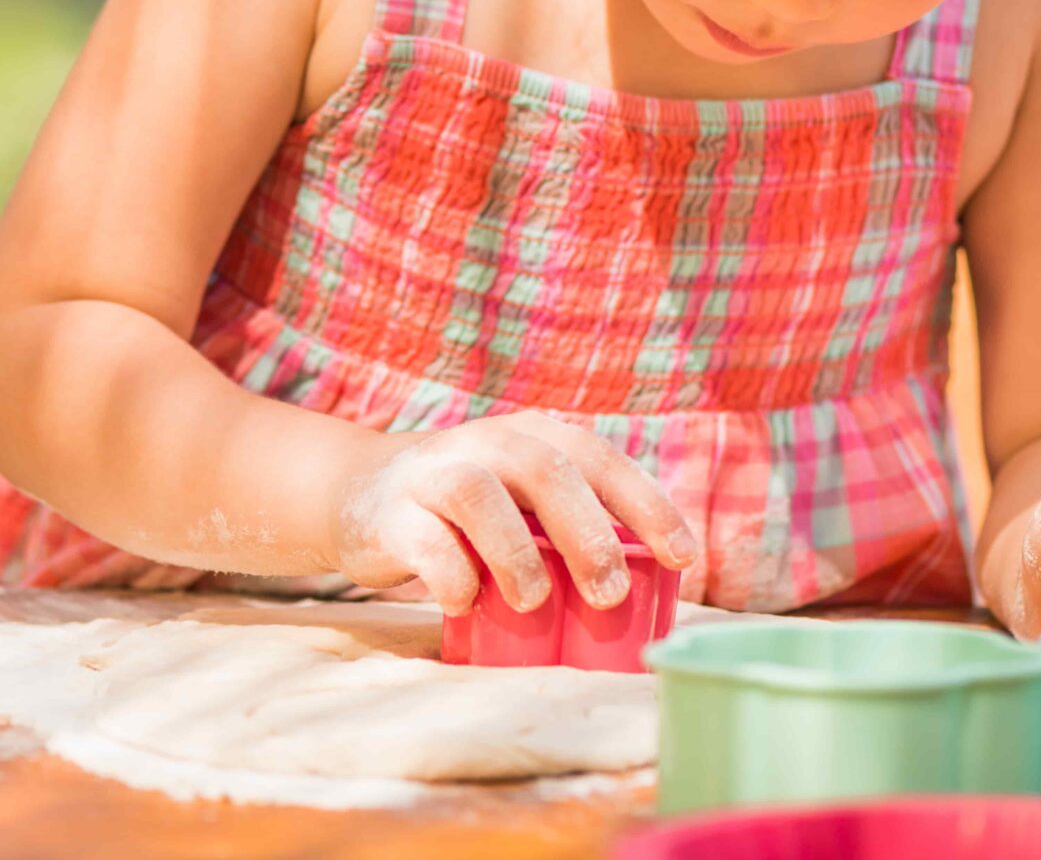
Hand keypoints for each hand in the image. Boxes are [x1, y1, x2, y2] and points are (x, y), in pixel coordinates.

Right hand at [326, 413, 698, 615]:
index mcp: (533, 438)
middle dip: (587, 533)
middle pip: (547, 470)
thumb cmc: (466, 515)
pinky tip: (465, 603)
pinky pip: (426, 539)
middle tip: (611, 594)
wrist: (355, 494)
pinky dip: (451, 574)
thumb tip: (647, 595)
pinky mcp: (391, 512)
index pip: (601, 460)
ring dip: (516, 553)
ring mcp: (436, 472)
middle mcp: (488, 443)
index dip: (648, 505)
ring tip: (534, 603)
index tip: (685, 557)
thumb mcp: (521, 504)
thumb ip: (567, 527)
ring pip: (481, 495)